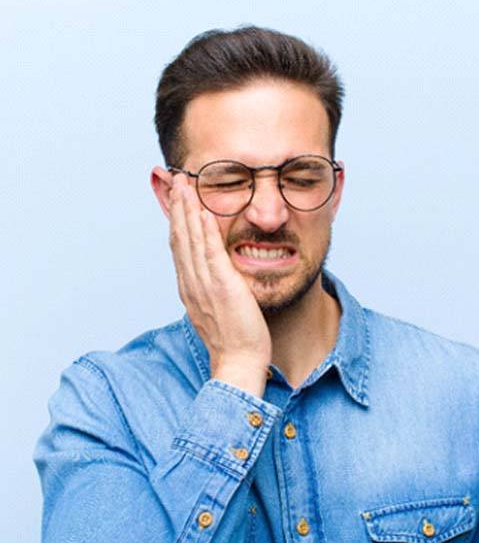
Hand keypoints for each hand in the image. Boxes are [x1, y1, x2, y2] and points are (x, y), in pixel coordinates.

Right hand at [168, 173, 271, 397]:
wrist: (238, 362)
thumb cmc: (232, 340)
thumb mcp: (215, 311)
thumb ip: (210, 291)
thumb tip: (213, 279)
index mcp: (190, 288)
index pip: (179, 247)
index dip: (176, 220)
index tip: (176, 199)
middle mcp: (191, 283)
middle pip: (180, 238)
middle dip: (177, 206)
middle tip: (176, 180)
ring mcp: (205, 284)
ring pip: (191, 240)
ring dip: (187, 209)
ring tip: (185, 184)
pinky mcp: (222, 286)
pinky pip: (211, 252)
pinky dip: (205, 229)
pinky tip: (203, 210)